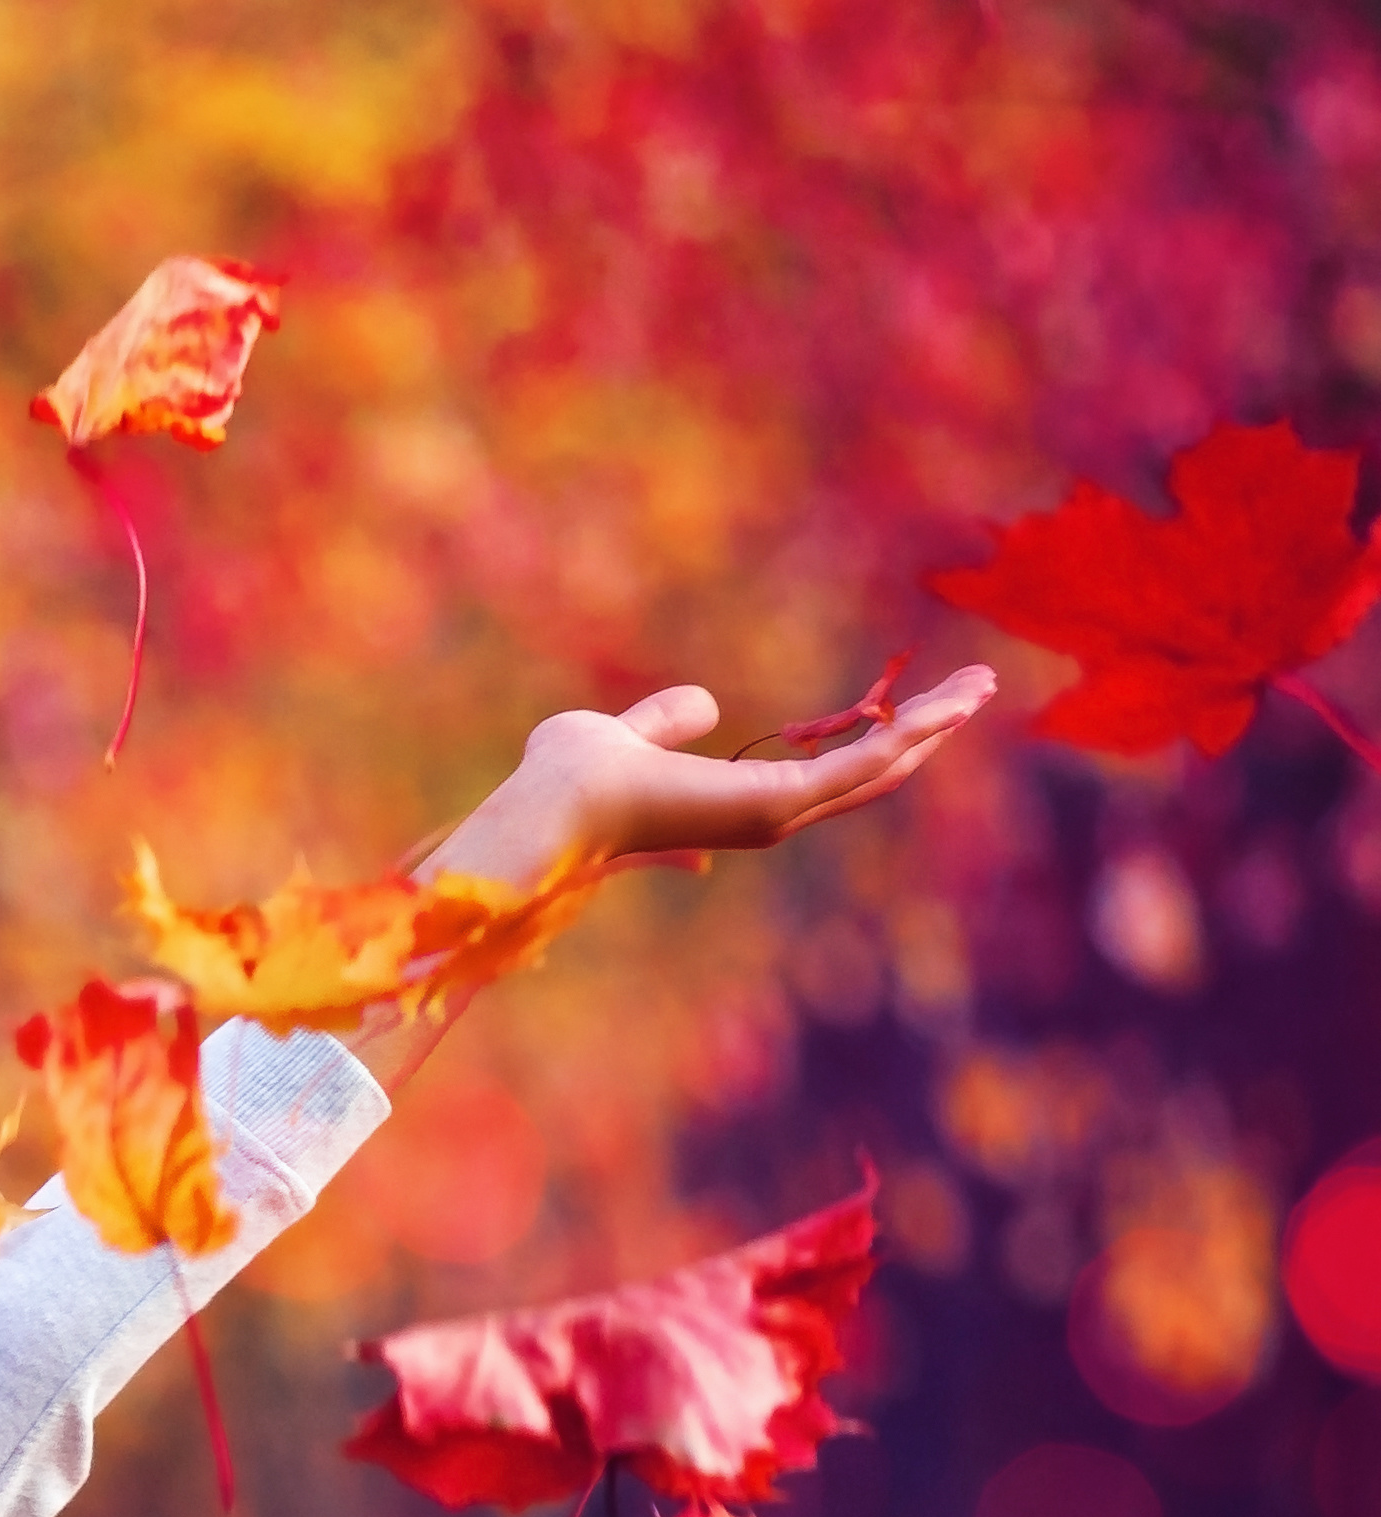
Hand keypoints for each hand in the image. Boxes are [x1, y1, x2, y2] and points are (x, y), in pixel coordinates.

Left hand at [426, 665, 997, 887]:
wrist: (549, 804)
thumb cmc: (568, 778)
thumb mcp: (626, 731)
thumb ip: (664, 720)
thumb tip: (702, 705)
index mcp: (737, 801)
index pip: (829, 772)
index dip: (877, 737)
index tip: (919, 703)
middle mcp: (766, 816)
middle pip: (870, 773)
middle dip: (925, 730)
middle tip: (979, 689)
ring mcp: (774, 813)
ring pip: (878, 768)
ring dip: (933, 725)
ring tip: (982, 686)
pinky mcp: (776, 803)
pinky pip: (858, 765)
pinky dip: (906, 733)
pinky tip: (947, 705)